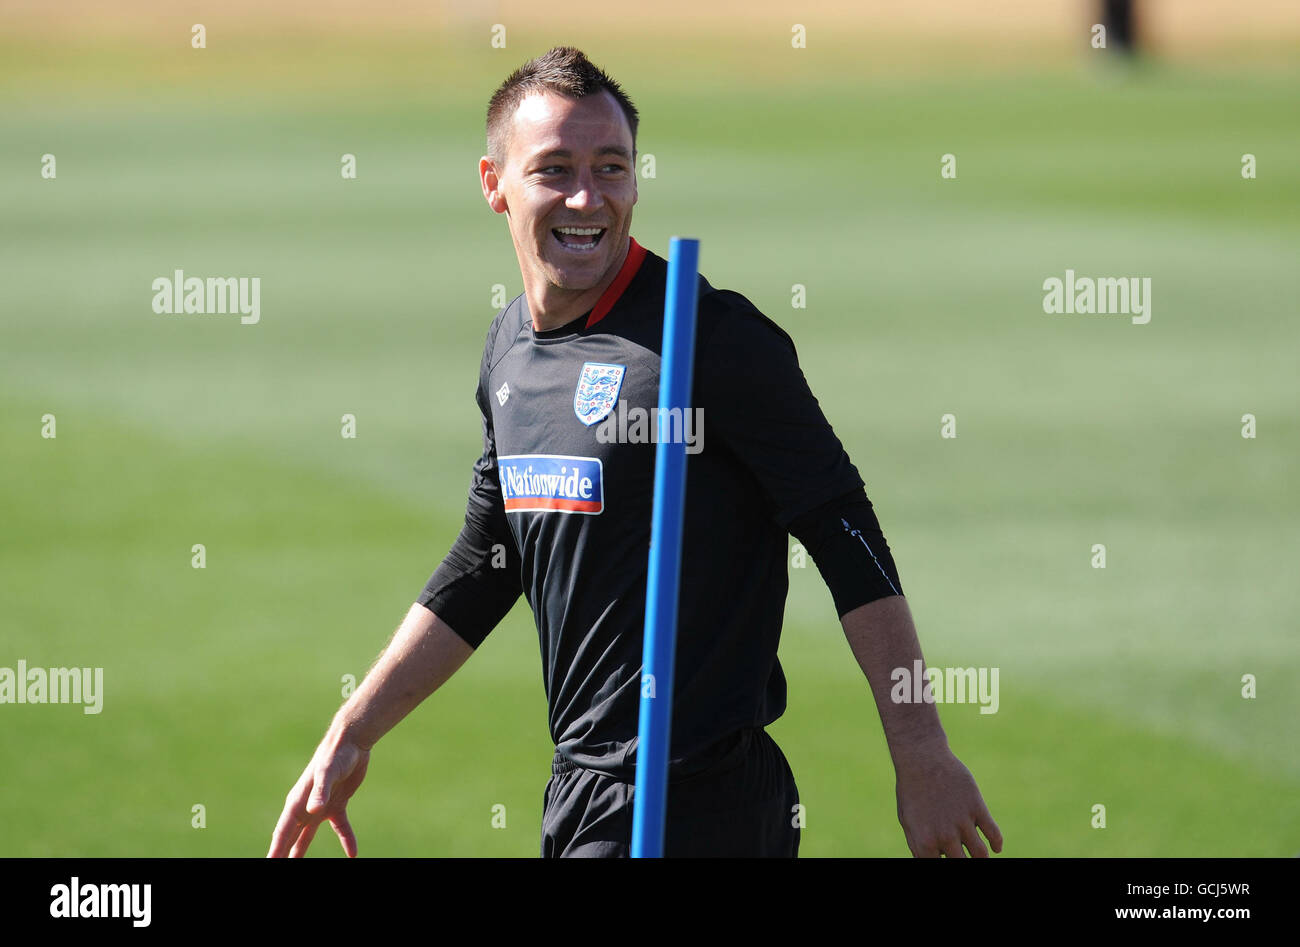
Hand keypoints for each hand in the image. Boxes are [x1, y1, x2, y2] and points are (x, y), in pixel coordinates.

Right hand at [267, 734, 369, 857]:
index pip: (283, 832)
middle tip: (275, 867)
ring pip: (308, 834)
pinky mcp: (337, 803)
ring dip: (302, 850)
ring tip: (297, 866)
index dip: (276, 850)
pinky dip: (346, 840)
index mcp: (297, 802)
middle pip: (291, 836)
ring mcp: (321, 805)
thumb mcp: (327, 772)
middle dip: (283, 853)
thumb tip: (313, 810)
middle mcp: (305, 806)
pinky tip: (352, 853)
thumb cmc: (335, 755)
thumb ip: (320, 791)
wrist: (352, 742)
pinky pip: (340, 827)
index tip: (269, 864)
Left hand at [894, 744, 1001, 857]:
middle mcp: (945, 836)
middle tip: (965, 857)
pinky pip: (994, 833)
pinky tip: (995, 847)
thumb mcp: (907, 821)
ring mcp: (963, 822)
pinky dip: (997, 843)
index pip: (939, 869)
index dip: (946, 865)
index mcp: (925, 842)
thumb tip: (931, 860)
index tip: (951, 858)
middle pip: (963, 864)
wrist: (922, 760)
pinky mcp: (977, 807)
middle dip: (965, 863)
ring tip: (978, 856)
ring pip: (981, 854)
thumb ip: (919, 846)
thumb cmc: (912, 791)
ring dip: (981, 858)